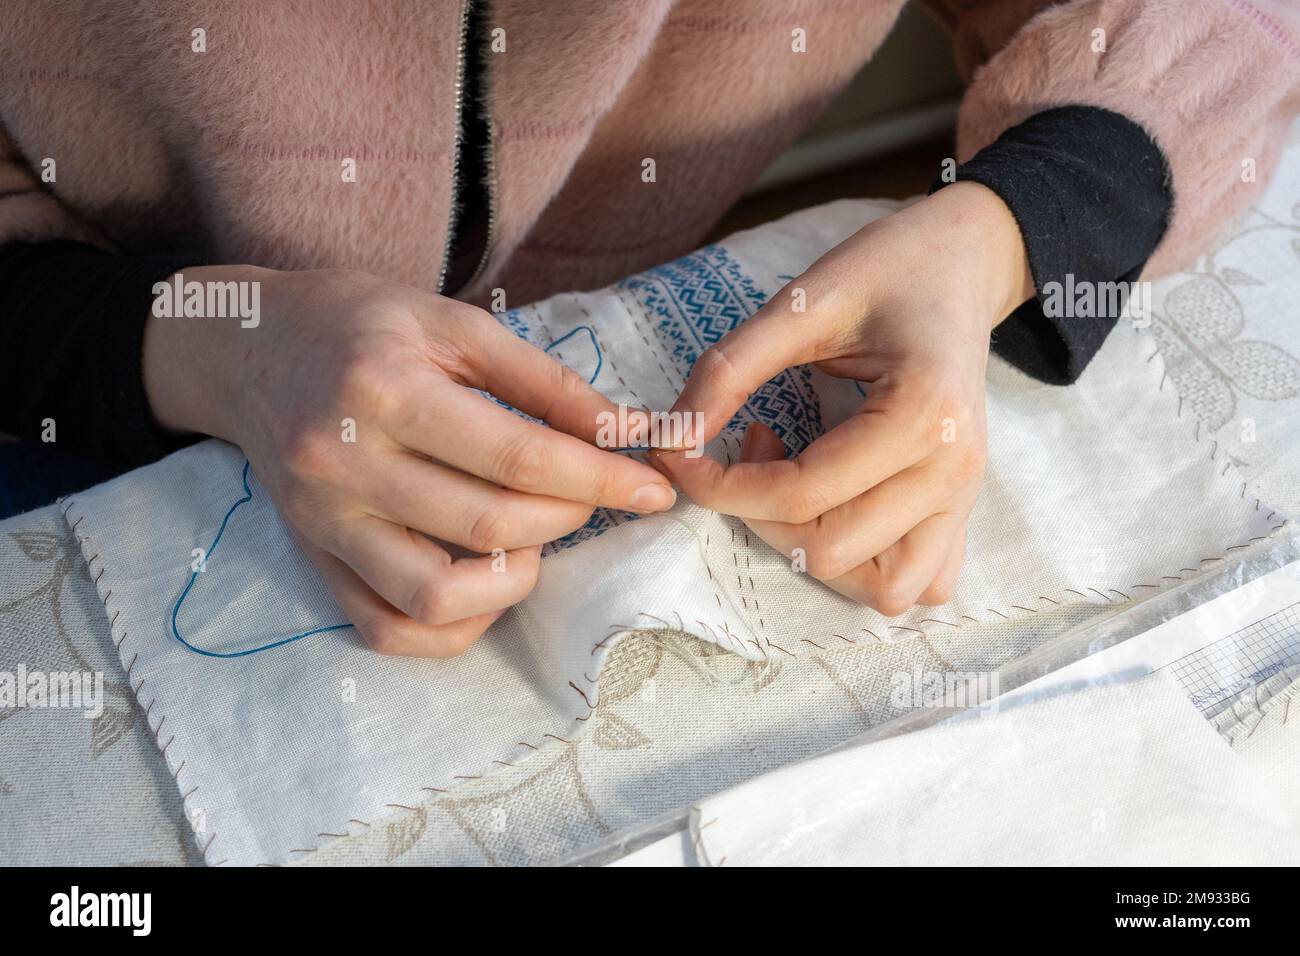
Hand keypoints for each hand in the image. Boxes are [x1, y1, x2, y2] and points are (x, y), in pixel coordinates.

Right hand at [144, 267, 675, 655]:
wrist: (247, 346)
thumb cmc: (360, 324)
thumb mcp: (454, 322)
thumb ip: (543, 381)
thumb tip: (627, 432)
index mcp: (383, 390)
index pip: (518, 457)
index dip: (600, 478)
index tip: (653, 489)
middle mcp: (344, 464)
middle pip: (489, 526)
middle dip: (567, 517)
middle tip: (588, 493)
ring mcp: (324, 523)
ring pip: (436, 597)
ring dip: (512, 580)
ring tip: (531, 540)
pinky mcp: (313, 561)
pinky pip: (387, 630)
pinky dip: (453, 628)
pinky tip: (484, 582)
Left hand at [653, 182, 1033, 614]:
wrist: (962, 260)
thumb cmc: (887, 269)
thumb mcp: (802, 301)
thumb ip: (730, 368)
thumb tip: (671, 437)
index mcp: (924, 413)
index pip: (799, 493)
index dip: (718, 486)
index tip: (675, 453)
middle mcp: (954, 471)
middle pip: (829, 550)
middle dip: (758, 514)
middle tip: (748, 443)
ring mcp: (965, 498)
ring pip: (881, 588)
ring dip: (813, 551)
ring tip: (795, 482)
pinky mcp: (963, 510)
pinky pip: (920, 584)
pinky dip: (868, 568)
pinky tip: (837, 511)